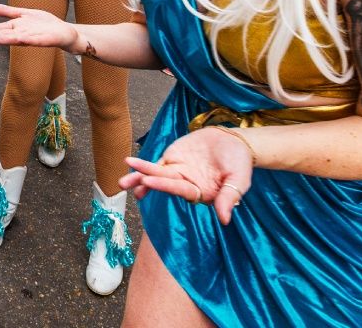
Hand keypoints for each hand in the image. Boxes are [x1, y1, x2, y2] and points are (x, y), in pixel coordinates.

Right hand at [0, 3, 85, 53]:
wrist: (66, 33)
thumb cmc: (45, 24)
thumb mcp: (23, 13)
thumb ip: (5, 11)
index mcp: (18, 28)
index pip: (1, 30)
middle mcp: (24, 33)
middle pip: (8, 35)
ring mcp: (35, 37)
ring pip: (19, 38)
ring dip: (8, 40)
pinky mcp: (47, 39)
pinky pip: (37, 40)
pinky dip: (29, 39)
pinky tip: (22, 38)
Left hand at [119, 127, 254, 225]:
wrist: (234, 141)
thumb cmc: (239, 163)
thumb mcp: (239, 179)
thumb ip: (229, 197)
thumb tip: (225, 220)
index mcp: (200, 192)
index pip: (179, 189)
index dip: (164, 186)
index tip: (149, 182)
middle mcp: (186, 184)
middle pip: (162, 184)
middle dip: (144, 183)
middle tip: (124, 184)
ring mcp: (177, 171)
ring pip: (155, 175)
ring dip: (139, 178)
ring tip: (122, 182)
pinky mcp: (173, 159)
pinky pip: (156, 164)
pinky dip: (144, 167)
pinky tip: (131, 168)